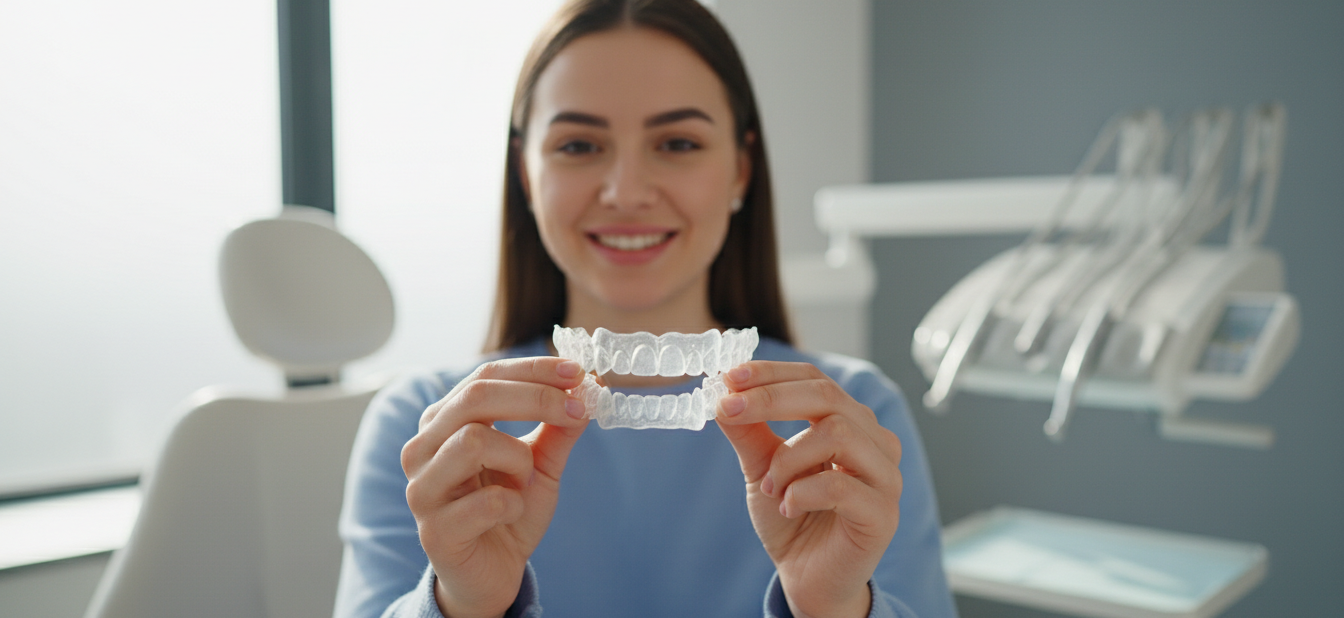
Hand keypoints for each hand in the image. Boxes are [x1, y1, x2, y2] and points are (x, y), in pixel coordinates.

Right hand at [400, 357, 589, 617]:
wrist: (492, 574)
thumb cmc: (508, 511)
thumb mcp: (541, 463)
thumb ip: (558, 428)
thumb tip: (589, 388)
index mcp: (444, 422)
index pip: (485, 377)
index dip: (532, 370)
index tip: (577, 372)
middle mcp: (422, 448)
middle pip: (475, 398)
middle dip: (535, 398)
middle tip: (576, 409)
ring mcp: (422, 489)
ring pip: (474, 442)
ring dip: (518, 459)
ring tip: (525, 481)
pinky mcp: (435, 531)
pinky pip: (486, 502)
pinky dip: (513, 505)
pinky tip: (511, 514)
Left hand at [716, 361, 902, 617]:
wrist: (808, 578)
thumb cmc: (793, 517)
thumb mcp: (761, 467)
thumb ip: (748, 430)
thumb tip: (723, 391)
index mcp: (850, 422)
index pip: (814, 380)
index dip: (771, 374)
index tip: (729, 377)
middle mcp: (875, 441)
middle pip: (828, 396)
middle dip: (771, 399)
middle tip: (729, 410)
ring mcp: (885, 476)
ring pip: (838, 434)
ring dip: (788, 459)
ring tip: (771, 488)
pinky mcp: (883, 513)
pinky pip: (841, 485)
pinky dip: (802, 493)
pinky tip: (788, 508)